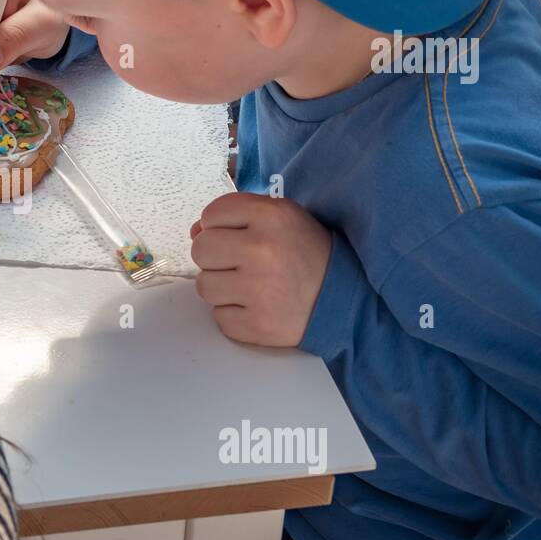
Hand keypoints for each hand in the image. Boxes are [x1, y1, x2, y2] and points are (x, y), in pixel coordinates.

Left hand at [190, 193, 331, 346]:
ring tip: (252, 286)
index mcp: (270, 215)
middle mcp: (261, 250)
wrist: (345, 298)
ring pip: (204, 286)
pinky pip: (219, 317)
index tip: (240, 236)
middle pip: (200, 250)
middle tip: (243, 264)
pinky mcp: (257, 325)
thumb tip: (195, 231)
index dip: (220, 226)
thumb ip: (237, 215)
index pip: (211, 214)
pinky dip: (234, 314)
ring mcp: (258, 290)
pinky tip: (258, 306)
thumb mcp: (281, 218)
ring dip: (222, 288)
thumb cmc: (306, 254)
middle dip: (216, 257)